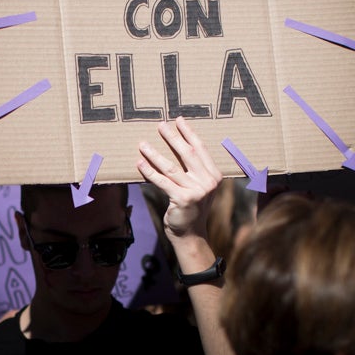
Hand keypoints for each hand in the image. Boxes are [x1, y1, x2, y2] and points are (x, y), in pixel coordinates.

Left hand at [136, 117, 222, 243]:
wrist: (190, 234)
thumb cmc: (191, 208)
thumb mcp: (198, 187)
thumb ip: (194, 171)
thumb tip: (178, 145)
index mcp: (214, 175)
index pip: (200, 149)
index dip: (189, 133)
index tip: (179, 120)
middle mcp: (208, 181)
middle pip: (187, 154)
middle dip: (172, 137)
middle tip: (160, 125)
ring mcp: (196, 191)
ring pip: (171, 167)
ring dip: (154, 154)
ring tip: (142, 144)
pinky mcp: (182, 199)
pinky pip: (162, 181)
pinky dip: (149, 172)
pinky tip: (139, 163)